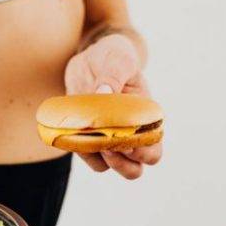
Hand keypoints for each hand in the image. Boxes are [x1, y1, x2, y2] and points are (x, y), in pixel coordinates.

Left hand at [64, 33, 162, 179]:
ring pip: (109, 167)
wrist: (91, 58)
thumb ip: (113, 75)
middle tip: (107, 146)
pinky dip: (79, 150)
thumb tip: (105, 92)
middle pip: (134, 169)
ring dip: (97, 158)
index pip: (153, 149)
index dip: (141, 152)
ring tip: (87, 138)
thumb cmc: (113, 56)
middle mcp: (130, 133)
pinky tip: (71, 134)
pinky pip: (85, 155)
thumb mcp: (117, 59)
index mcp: (146, 117)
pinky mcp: (87, 136)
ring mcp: (108, 137)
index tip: (125, 139)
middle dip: (121, 164)